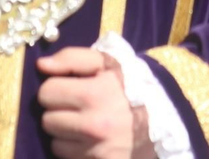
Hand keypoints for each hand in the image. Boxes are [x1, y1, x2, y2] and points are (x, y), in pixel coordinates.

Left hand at [37, 47, 152, 158]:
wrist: (166, 118)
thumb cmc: (131, 85)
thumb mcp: (108, 63)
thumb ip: (72, 58)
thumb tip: (41, 65)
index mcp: (95, 94)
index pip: (47, 92)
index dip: (56, 88)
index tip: (70, 89)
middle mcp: (94, 126)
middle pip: (47, 120)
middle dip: (58, 112)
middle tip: (78, 108)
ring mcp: (97, 151)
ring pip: (55, 144)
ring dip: (66, 135)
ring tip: (86, 125)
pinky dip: (76, 151)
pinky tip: (91, 141)